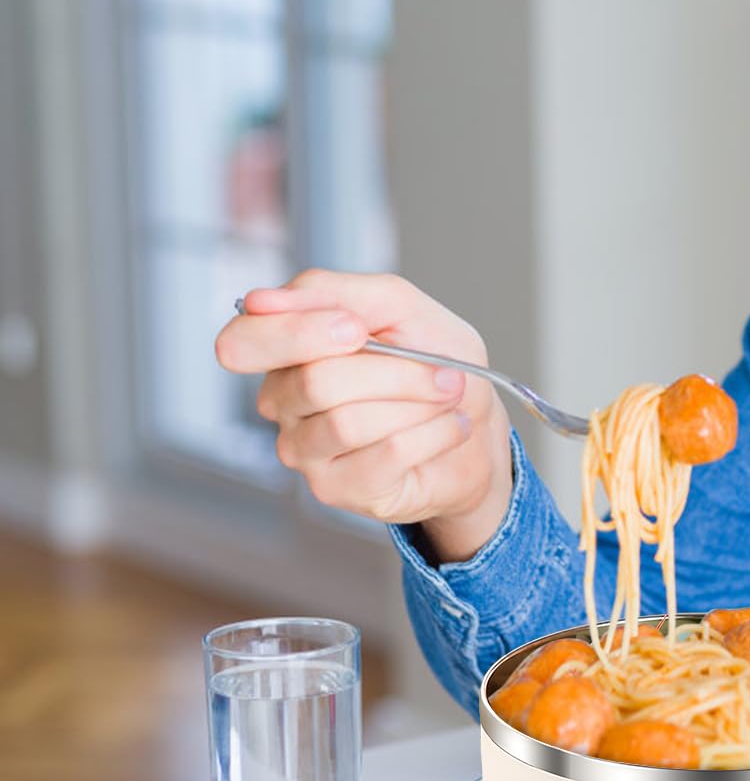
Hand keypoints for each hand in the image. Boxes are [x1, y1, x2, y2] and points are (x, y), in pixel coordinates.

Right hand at [214, 269, 512, 559]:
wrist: (476, 425)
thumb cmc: (434, 362)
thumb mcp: (399, 307)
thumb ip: (336, 292)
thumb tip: (262, 300)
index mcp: (285, 349)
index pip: (242, 342)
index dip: (297, 333)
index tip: (357, 329)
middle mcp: (280, 401)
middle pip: (315, 381)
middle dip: (395, 371)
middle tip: (442, 372)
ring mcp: (303, 450)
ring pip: (350, 422)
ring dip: (420, 403)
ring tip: (447, 397)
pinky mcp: (336, 488)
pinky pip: (386, 454)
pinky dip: (435, 433)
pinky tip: (450, 427)